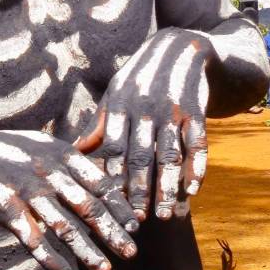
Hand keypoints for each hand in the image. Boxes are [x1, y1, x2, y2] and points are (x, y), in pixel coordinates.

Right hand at [0, 128, 137, 269]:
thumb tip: (110, 181)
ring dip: (86, 251)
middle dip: (112, 233)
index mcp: (63, 156)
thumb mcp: (46, 146)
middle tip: (131, 254)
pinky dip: (49, 259)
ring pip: (64, 227)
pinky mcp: (7, 210)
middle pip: (88, 208)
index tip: (135, 228)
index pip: (101, 185)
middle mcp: (49, 173)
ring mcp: (28, 192)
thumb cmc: (13, 153)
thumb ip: (75, 161)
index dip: (120, 208)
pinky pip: (33, 239)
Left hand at [76, 28, 209, 220]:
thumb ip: (98, 126)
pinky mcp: (197, 109)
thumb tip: (71, 153)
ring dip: (167, 187)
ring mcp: (172, 109)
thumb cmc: (138, 81)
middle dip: (138, 190)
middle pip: (140, 156)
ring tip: (164, 216)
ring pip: (169, 154)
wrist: (178, 49)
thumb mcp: (115, 97)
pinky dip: (196, 168)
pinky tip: (192, 191)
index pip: (112, 148)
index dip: (111, 177)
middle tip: (135, 221)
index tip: (108, 205)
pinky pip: (198, 143)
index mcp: (119, 106)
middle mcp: (144, 108)